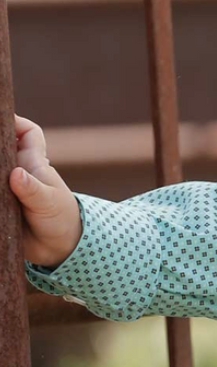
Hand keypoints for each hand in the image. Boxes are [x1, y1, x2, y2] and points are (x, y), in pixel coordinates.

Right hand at [9, 113, 82, 266]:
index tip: (0, 119)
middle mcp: (18, 172)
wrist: (59, 248)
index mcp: (33, 163)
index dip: (16, 121)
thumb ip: (32, 189)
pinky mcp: (1, 205)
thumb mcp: (48, 202)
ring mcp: (7, 188)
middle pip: (2, 148)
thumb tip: (15, 175)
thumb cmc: (60, 217)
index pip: (28, 133)